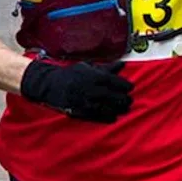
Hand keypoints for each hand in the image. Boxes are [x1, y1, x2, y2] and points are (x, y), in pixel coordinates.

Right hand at [19, 59, 133, 122]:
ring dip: (119, 109)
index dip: (126, 86)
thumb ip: (106, 67)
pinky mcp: (82, 112)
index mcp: (96, 77)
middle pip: (116, 97)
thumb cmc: (72, 74)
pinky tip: (113, 116)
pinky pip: (99, 116)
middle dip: (125, 99)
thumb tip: (122, 64)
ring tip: (123, 108)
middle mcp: (93, 90)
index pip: (117, 83)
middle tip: (128, 99)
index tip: (130, 87)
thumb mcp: (88, 67)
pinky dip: (108, 117)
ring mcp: (88, 102)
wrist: (51, 85)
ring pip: (110, 108)